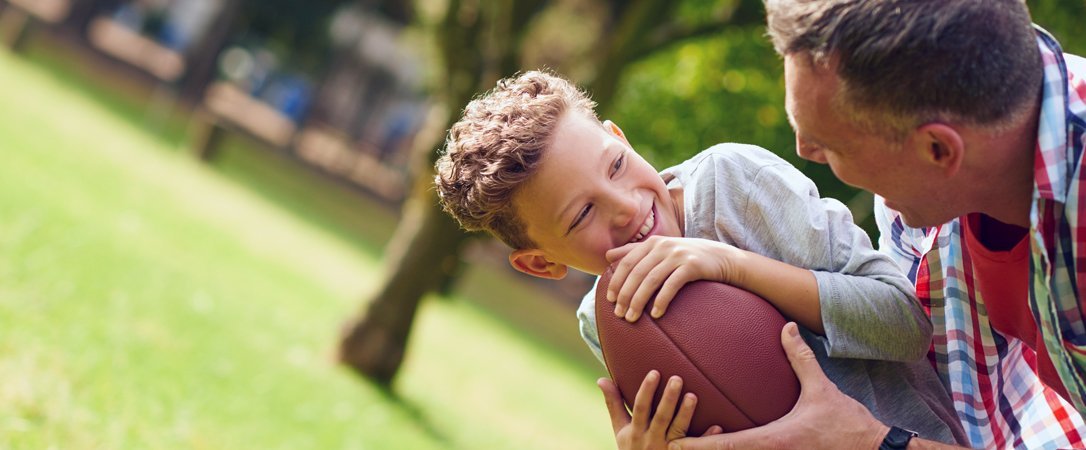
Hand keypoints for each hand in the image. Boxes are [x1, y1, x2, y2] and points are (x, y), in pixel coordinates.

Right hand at [599, 370, 722, 449]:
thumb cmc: (631, 448)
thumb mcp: (620, 430)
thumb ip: (613, 404)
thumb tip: (601, 379)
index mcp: (635, 431)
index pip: (640, 408)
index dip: (646, 390)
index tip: (655, 372)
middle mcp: (651, 440)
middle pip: (661, 418)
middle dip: (668, 399)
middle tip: (677, 378)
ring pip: (678, 431)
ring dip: (685, 414)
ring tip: (693, 396)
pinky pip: (695, 449)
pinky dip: (706, 438)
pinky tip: (717, 426)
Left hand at [605, 236, 741, 321]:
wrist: (722, 258)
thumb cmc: (687, 257)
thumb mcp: (660, 249)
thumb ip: (634, 251)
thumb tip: (607, 256)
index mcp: (652, 242)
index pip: (627, 263)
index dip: (616, 281)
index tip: (610, 299)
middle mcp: (663, 246)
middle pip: (637, 273)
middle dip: (625, 295)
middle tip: (619, 314)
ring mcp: (678, 255)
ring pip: (651, 280)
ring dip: (639, 301)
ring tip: (632, 318)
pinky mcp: (692, 265)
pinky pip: (672, 285)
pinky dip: (661, 300)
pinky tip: (656, 315)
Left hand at [667, 323, 887, 449]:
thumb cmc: (847, 424)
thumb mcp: (821, 387)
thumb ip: (800, 357)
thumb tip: (786, 327)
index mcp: (773, 440)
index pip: (727, 445)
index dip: (698, 444)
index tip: (674, 442)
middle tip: (668, 446)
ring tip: (687, 448)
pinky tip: (723, 448)